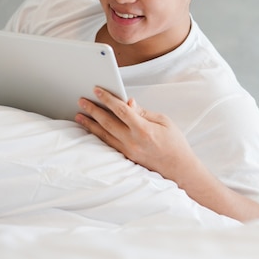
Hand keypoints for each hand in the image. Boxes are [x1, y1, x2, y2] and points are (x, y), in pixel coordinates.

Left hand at [75, 87, 194, 179]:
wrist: (179, 169)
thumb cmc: (174, 143)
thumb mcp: (164, 121)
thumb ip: (144, 112)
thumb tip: (128, 102)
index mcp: (143, 129)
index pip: (121, 110)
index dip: (107, 99)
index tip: (97, 90)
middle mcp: (133, 141)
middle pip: (107, 122)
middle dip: (93, 110)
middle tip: (81, 100)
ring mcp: (128, 151)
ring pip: (104, 135)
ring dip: (90, 124)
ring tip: (79, 115)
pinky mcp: (126, 158)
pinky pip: (108, 144)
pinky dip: (98, 136)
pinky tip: (91, 130)